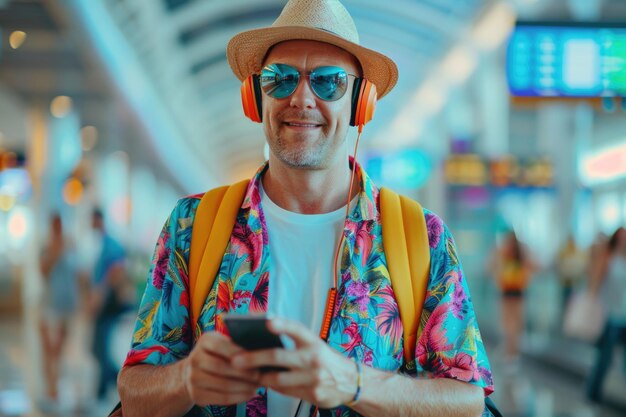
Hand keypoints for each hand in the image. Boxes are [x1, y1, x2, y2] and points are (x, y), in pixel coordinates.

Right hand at [184, 331, 260, 405]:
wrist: (196, 371)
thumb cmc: (220, 355)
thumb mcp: (226, 343)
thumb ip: (238, 344)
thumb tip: (260, 350)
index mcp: (205, 341)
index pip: (219, 345)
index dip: (238, 352)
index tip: (255, 358)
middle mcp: (195, 358)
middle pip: (220, 366)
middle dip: (243, 372)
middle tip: (259, 375)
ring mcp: (192, 378)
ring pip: (222, 384)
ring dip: (243, 386)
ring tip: (257, 385)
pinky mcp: (196, 395)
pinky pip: (221, 398)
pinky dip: (238, 397)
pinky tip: (249, 394)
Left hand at [231, 318, 357, 408]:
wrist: (351, 382)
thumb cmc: (324, 359)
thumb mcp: (314, 345)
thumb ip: (293, 342)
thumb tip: (262, 338)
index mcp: (313, 341)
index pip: (296, 329)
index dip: (282, 324)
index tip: (268, 322)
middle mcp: (313, 358)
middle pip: (278, 356)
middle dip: (253, 358)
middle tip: (235, 360)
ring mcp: (313, 378)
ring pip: (277, 379)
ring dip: (260, 377)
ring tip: (246, 374)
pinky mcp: (313, 394)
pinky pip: (285, 392)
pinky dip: (273, 387)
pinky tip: (265, 383)